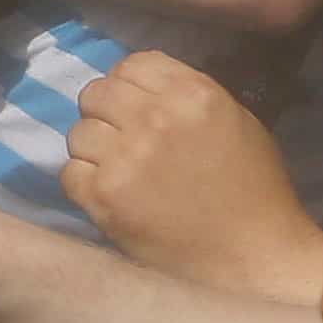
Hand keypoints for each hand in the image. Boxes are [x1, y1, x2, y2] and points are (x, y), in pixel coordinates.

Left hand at [66, 52, 322, 304]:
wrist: (253, 258)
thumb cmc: (254, 191)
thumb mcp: (236, 123)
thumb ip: (188, 97)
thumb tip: (140, 89)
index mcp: (192, 94)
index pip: (132, 64)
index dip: (129, 85)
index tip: (134, 107)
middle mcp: (154, 118)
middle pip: (95, 92)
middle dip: (104, 113)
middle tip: (120, 140)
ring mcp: (125, 158)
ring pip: (77, 132)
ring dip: (92, 150)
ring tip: (117, 171)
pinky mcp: (104, 198)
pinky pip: (69, 173)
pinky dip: (83, 183)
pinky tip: (109, 195)